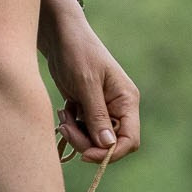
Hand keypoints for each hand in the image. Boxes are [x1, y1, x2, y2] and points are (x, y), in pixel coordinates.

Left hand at [38, 0, 140, 164]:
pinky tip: (64, 111)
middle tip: (65, 128)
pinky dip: (71, 127)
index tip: (86, 154)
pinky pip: (83, 131)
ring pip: (93, 140)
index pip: (130, 140)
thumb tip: (107, 146)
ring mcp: (103, 110)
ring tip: (63, 115)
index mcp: (126, 101)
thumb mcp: (87, 83)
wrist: (62, 37)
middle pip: (108, 144)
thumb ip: (97, 115)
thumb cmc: (78, 52)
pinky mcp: (88, 110)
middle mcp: (118, 108)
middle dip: (86, 142)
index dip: (110, 153)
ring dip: (76, 134)